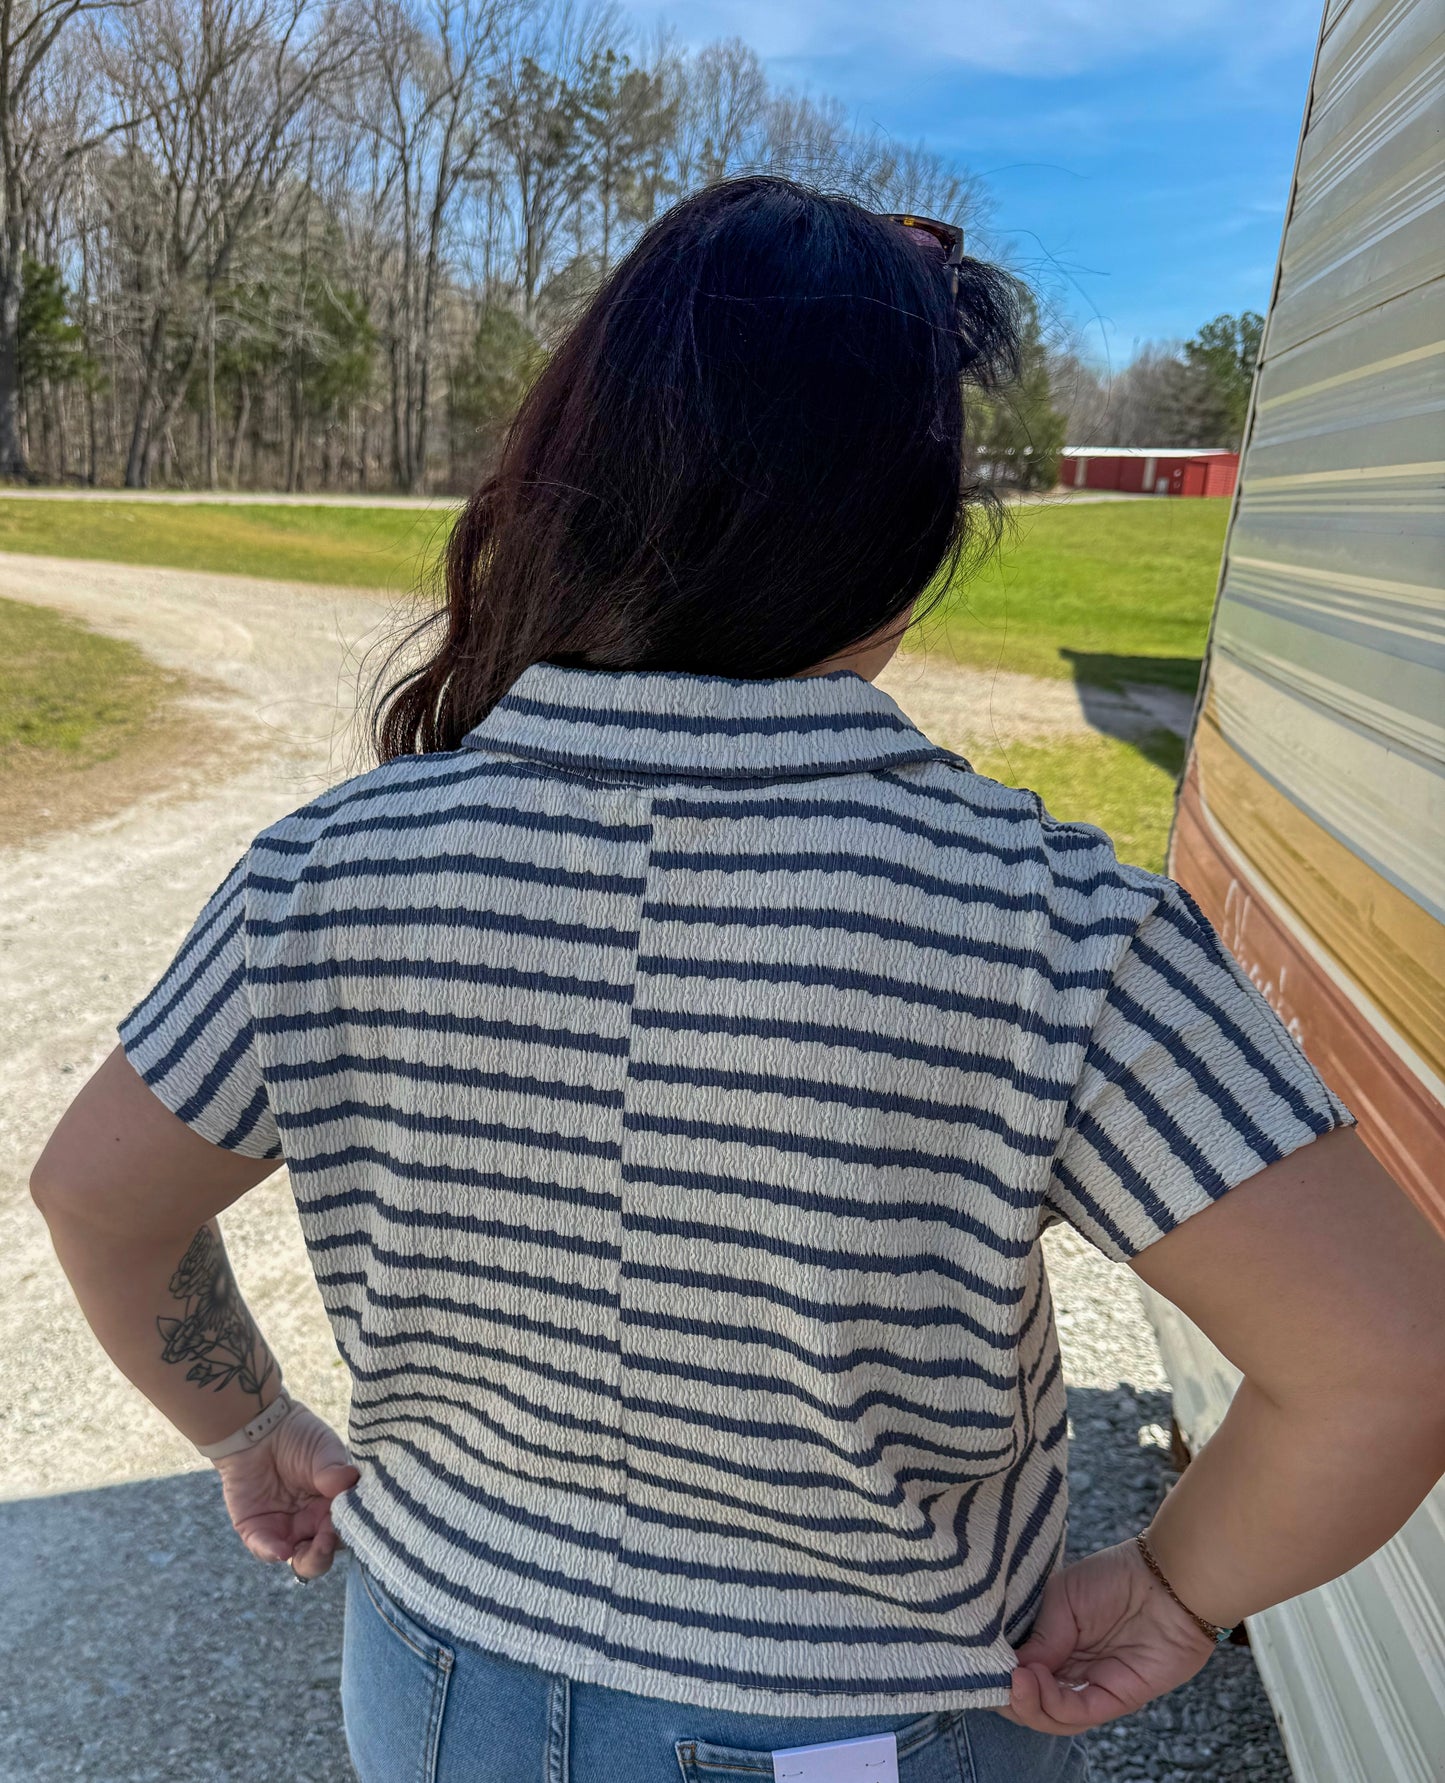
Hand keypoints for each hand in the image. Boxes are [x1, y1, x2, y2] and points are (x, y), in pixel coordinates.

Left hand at [213, 1400, 359, 1580]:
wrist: (258, 1428)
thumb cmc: (298, 1436)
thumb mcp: (323, 1449)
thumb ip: (334, 1470)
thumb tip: (350, 1480)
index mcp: (334, 1506)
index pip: (347, 1529)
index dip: (350, 1531)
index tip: (350, 1523)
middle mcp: (313, 1523)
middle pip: (325, 1553)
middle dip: (328, 1553)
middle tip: (327, 1539)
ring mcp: (285, 1530)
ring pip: (300, 1560)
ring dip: (308, 1561)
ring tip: (314, 1550)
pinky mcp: (257, 1531)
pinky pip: (266, 1549)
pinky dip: (274, 1552)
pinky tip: (282, 1550)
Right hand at [1002, 1539, 1216, 1732]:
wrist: (1166, 1582)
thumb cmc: (1115, 1577)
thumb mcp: (1062, 1598)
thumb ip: (1040, 1636)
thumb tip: (1010, 1670)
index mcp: (1052, 1644)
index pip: (1016, 1669)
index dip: (994, 1672)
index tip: (973, 1662)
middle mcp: (1067, 1671)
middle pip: (1029, 1700)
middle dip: (1006, 1695)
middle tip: (988, 1679)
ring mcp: (1089, 1687)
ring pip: (1049, 1716)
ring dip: (1025, 1703)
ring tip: (1013, 1679)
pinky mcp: (1114, 1700)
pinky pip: (1076, 1714)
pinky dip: (1050, 1703)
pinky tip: (1031, 1680)